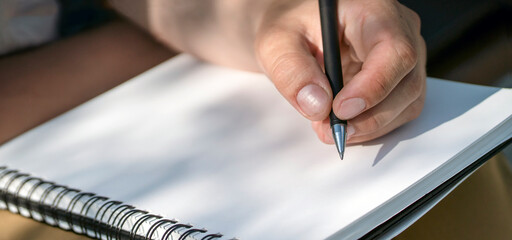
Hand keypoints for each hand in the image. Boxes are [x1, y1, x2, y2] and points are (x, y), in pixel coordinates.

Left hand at [254, 0, 425, 143]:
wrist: (297, 34)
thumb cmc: (292, 30)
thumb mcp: (277, 43)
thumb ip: (292, 71)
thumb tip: (317, 105)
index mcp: (374, 10)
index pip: (394, 51)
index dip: (373, 86)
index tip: (340, 110)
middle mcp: (400, 31)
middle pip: (406, 83)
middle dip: (369, 117)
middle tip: (329, 130)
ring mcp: (405, 58)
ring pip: (407, 103)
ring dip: (369, 126)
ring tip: (328, 127)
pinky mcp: (400, 81)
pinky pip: (399, 113)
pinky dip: (371, 127)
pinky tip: (343, 123)